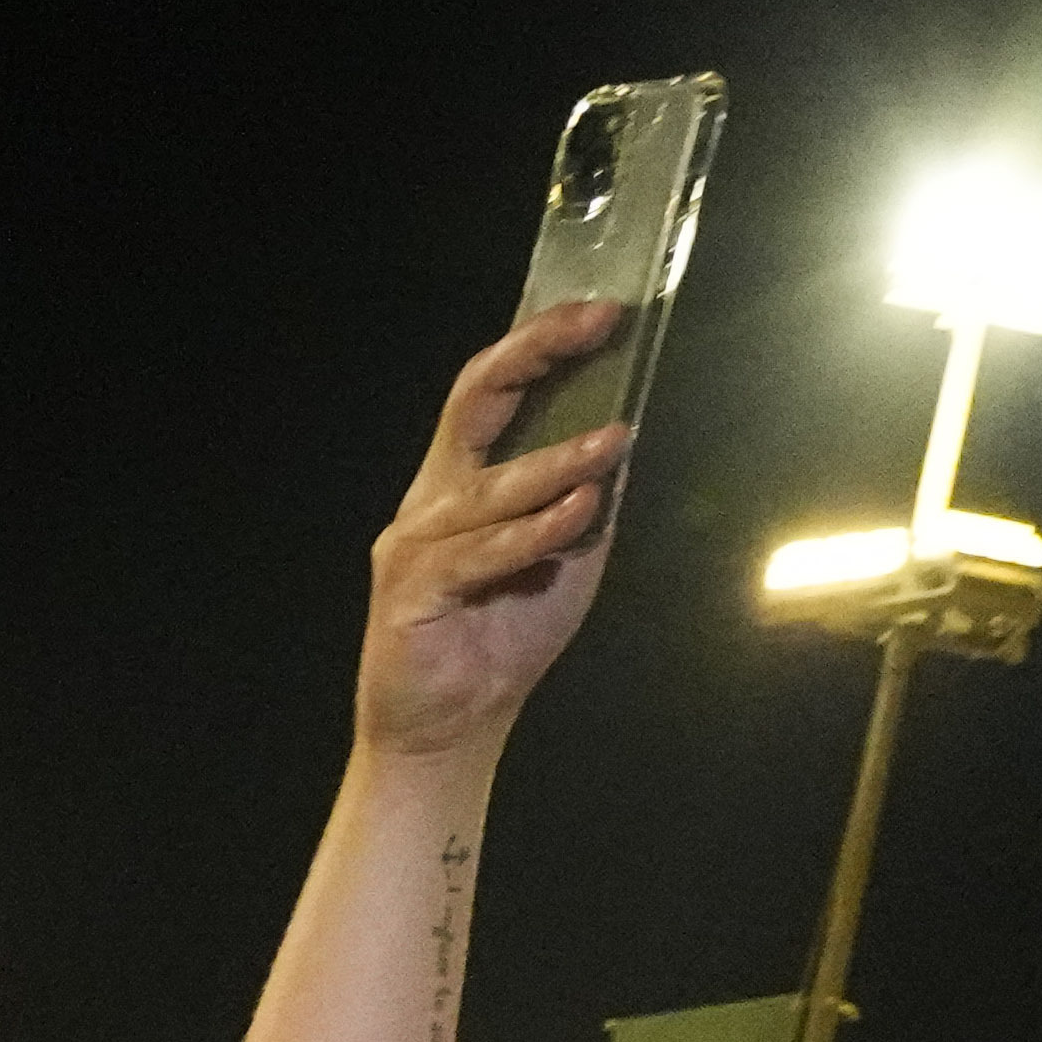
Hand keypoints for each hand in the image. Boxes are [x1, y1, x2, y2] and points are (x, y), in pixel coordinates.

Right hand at [358, 315, 634, 765]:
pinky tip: (577, 514)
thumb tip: (630, 434)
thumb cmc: (503, 639)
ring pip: (488, 488)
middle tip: (595, 326)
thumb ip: (586, 499)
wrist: (451, 728)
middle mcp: (431, 500)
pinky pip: (478, 555)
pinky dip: (533, 533)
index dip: (540, 342)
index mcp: (461, 482)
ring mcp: (415, 545)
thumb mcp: (566, 555)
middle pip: (473, 403)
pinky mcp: (410, 594)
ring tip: (612, 442)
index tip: (601, 313)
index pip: (492, 390)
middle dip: (535, 355)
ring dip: (556, 463)